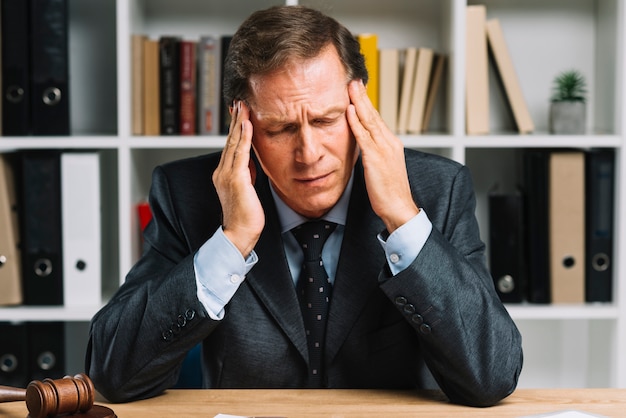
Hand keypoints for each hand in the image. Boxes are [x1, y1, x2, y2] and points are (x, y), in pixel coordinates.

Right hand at [212, 101, 264, 256]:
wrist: (239, 235)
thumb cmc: (246, 217)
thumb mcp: (247, 190)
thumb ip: (247, 175)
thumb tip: (251, 163)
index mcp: (224, 175)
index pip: (231, 147)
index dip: (236, 129)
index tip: (240, 113)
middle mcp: (222, 172)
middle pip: (230, 140)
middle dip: (235, 120)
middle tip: (240, 102)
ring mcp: (227, 175)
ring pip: (234, 143)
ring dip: (239, 122)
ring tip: (243, 106)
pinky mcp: (236, 179)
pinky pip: (240, 153)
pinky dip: (244, 137)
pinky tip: (247, 124)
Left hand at [346, 80, 418, 232]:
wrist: (399, 207)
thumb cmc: (390, 192)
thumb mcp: (382, 168)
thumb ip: (374, 154)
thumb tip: (363, 146)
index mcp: (392, 144)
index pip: (377, 119)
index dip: (367, 104)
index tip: (358, 91)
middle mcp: (389, 142)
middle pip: (374, 115)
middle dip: (363, 97)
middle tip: (354, 81)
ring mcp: (383, 149)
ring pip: (369, 121)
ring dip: (359, 103)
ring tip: (350, 88)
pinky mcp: (375, 158)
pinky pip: (364, 136)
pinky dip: (356, 122)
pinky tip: (350, 111)